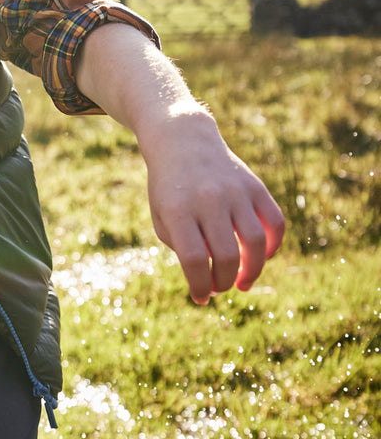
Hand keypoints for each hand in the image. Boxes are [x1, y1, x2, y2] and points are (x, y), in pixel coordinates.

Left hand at [142, 112, 284, 303]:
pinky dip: (273, 246)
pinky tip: (261, 257)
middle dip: (224, 282)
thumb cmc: (169, 187)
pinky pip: (275, 223)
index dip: (199, 285)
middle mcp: (209, 200)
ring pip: (256, 242)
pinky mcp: (255, 186)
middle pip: (228, 255)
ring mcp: (235, 192)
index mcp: (178, 209)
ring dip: (252, 270)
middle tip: (219, 288)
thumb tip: (211, 280)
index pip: (195, 260)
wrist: (182, 141)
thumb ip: (183, 248)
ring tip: (241, 282)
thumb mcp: (162, 217)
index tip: (200, 297)